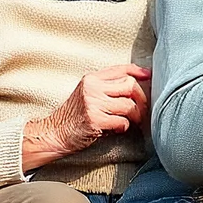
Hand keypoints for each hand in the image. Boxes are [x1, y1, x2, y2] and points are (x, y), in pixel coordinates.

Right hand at [23, 64, 149, 169]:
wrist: (54, 133)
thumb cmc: (74, 117)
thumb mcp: (87, 95)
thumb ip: (106, 89)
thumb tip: (135, 87)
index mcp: (91, 79)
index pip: (120, 69)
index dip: (138, 71)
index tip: (148, 75)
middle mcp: (92, 88)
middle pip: (130, 85)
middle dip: (142, 99)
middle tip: (142, 111)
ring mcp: (92, 103)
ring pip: (129, 105)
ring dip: (135, 116)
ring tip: (132, 122)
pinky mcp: (94, 120)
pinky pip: (121, 122)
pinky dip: (124, 128)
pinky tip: (117, 130)